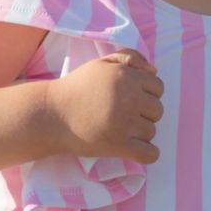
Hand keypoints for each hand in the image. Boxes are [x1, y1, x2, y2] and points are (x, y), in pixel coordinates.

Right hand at [47, 49, 164, 163]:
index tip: (131, 99)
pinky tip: (136, 148)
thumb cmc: (77, 87)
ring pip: (152, 131)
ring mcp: (125, 123)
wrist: (52, 114)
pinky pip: (149, 153)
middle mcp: (129, 99)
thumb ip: (129, 57)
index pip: (158, 87)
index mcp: (127, 77)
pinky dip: (147, 153)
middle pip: (157, 110)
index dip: (147, 93)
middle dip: (144, 113)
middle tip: (123, 115)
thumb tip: (154, 71)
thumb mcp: (101, 63)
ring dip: (140, 132)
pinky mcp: (118, 145)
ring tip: (120, 129)